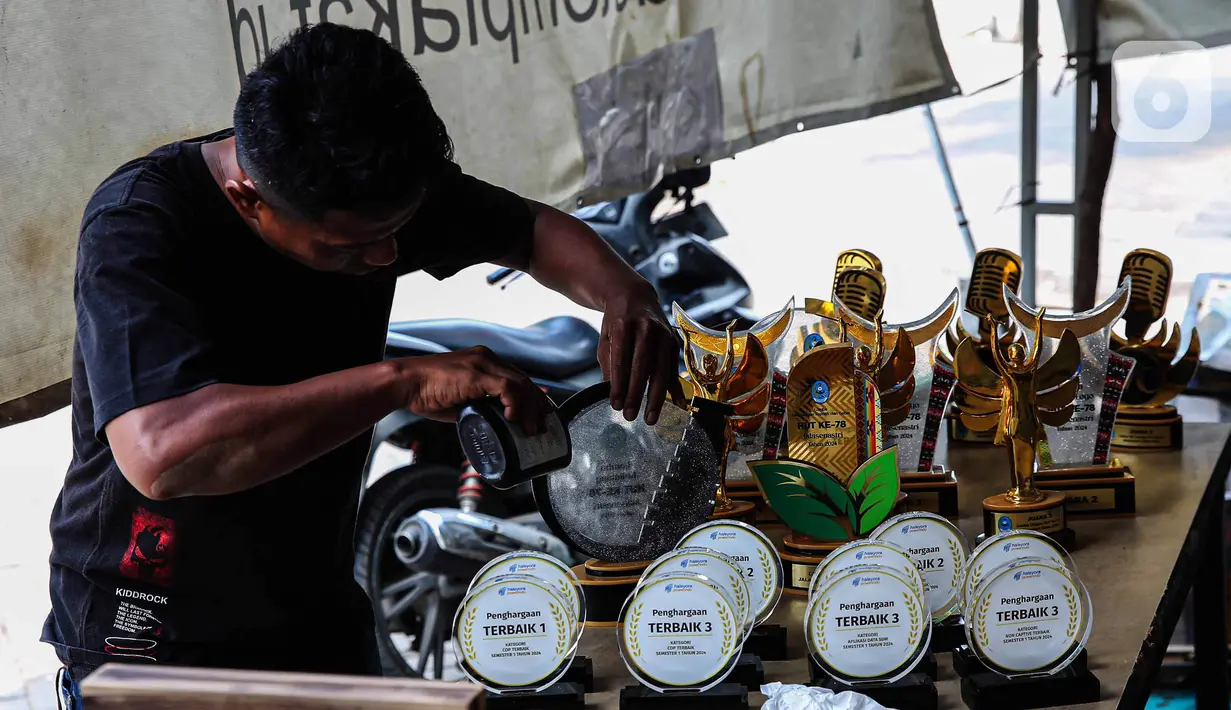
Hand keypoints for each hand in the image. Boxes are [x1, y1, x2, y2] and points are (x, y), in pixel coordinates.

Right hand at [395, 347, 550, 432]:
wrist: (406, 383)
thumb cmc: (426, 392)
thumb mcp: (459, 400)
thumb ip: (477, 406)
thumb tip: (492, 422)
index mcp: (484, 362)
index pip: (518, 378)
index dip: (533, 396)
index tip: (541, 413)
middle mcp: (486, 358)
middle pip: (524, 380)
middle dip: (537, 405)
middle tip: (543, 425)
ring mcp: (481, 364)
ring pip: (520, 383)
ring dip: (530, 409)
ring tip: (531, 428)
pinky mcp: (475, 373)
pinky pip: (506, 387)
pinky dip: (514, 404)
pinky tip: (513, 418)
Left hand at [598, 282, 683, 424]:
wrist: (635, 296)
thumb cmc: (616, 321)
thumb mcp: (605, 337)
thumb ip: (608, 363)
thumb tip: (612, 391)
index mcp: (623, 325)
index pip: (620, 361)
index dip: (618, 385)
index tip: (615, 405)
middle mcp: (646, 328)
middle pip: (642, 367)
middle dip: (636, 395)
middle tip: (630, 416)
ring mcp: (663, 334)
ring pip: (661, 370)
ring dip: (656, 397)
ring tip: (650, 417)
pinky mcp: (674, 341)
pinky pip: (674, 368)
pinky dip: (675, 387)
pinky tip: (677, 404)